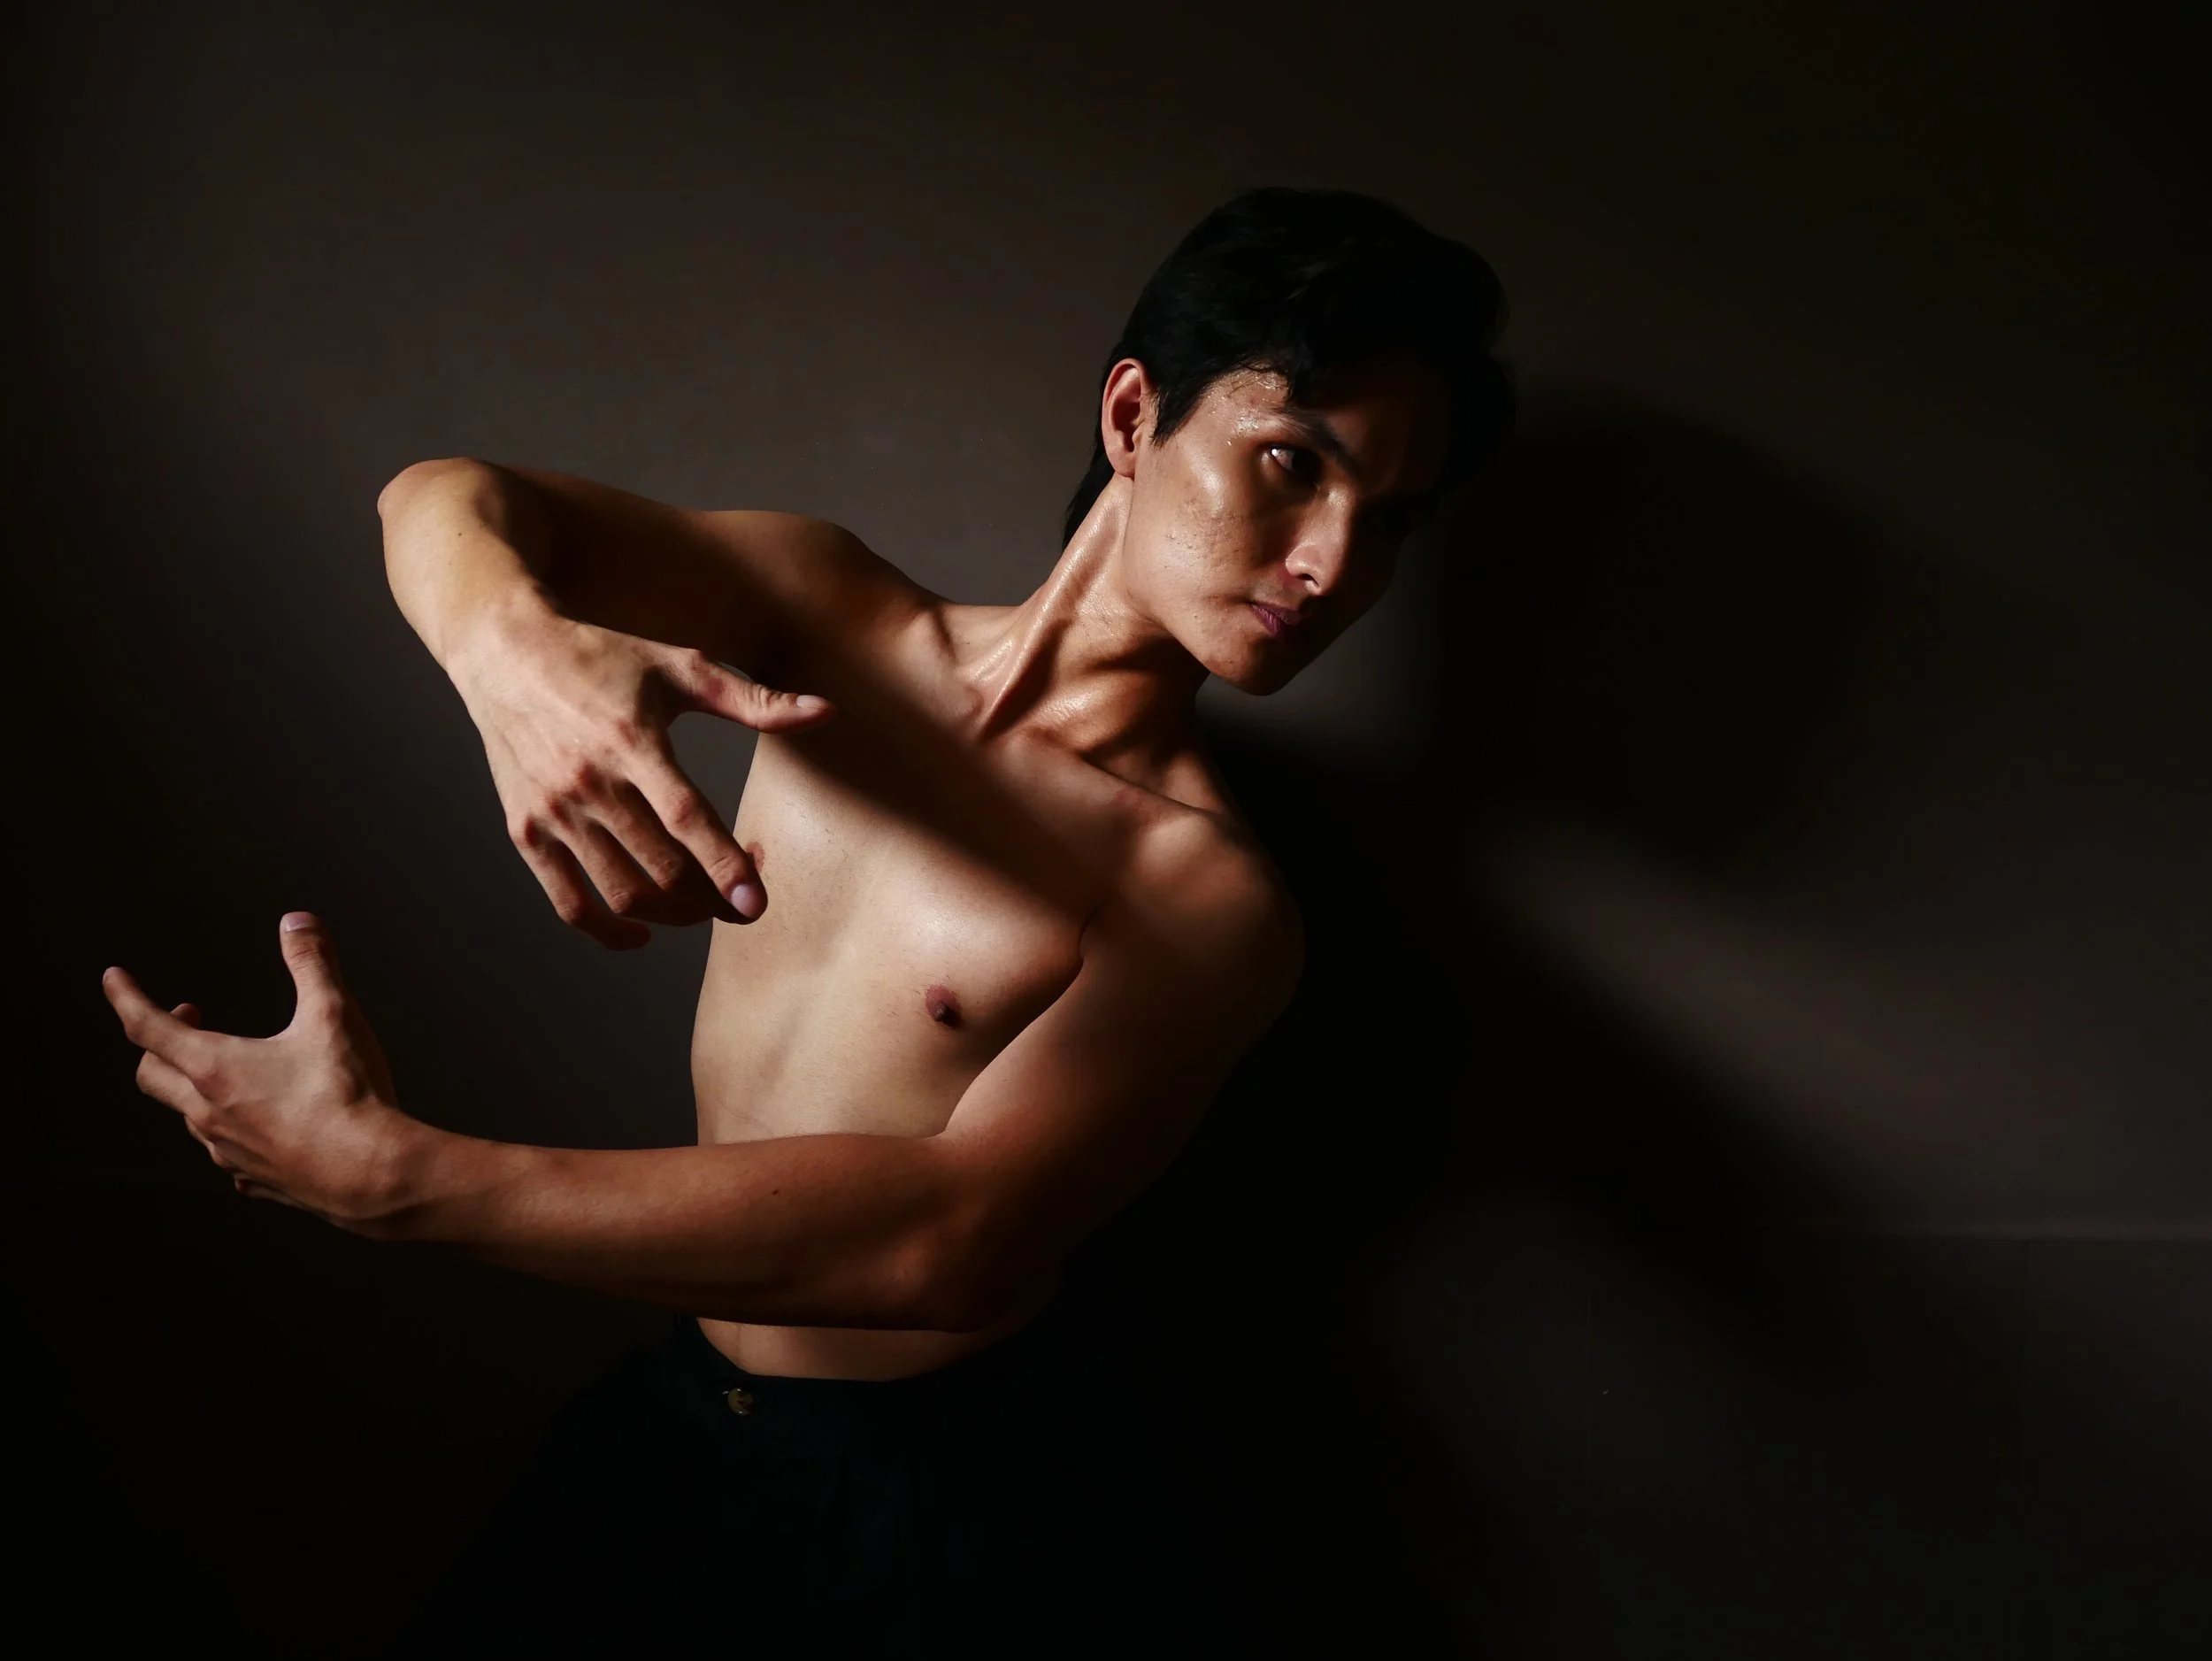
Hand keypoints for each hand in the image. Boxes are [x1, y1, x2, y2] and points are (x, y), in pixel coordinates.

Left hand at [101, 913, 424, 1229]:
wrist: (373, 1174)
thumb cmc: (349, 1096)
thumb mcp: (333, 1015)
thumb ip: (312, 964)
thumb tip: (297, 923)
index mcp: (217, 1069)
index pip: (148, 1027)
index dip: (127, 997)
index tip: (114, 979)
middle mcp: (210, 1114)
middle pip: (154, 1075)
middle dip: (160, 1042)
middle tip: (191, 1019)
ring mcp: (229, 1151)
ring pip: (189, 1116)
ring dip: (195, 1087)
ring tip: (230, 1071)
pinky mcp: (257, 1178)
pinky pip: (226, 1154)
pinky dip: (230, 1132)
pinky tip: (256, 1129)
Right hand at [455, 615, 834, 948]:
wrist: (506, 654)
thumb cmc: (602, 658)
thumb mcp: (680, 668)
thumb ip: (753, 701)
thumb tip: (824, 711)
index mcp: (632, 741)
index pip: (685, 817)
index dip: (724, 865)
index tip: (756, 902)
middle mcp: (590, 782)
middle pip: (661, 867)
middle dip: (712, 897)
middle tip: (742, 898)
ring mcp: (555, 812)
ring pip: (622, 892)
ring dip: (672, 915)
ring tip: (702, 908)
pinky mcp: (526, 831)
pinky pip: (568, 903)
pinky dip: (607, 932)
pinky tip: (641, 932)